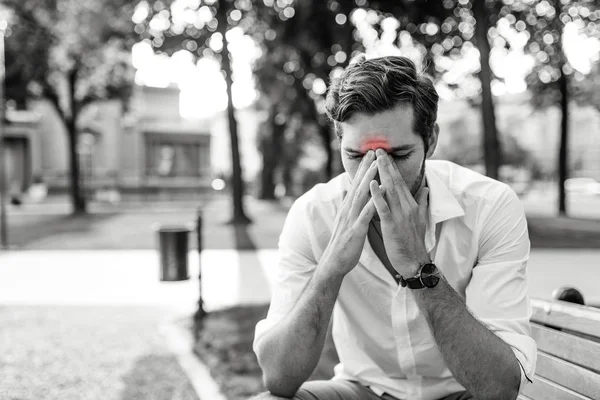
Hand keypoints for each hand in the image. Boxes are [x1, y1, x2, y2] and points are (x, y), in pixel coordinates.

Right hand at [321, 150, 378, 277]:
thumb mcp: (345, 221)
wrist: (334, 262)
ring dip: (369, 179)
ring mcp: (351, 218)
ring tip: (378, 165)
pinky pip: (366, 214)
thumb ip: (348, 206)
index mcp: (348, 207)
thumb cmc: (343, 243)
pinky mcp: (356, 229)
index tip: (371, 154)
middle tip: (373, 151)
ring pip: (361, 195)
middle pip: (358, 185)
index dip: (363, 169)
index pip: (356, 184)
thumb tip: (347, 192)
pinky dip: (374, 202)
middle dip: (366, 167)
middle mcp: (348, 209)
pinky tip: (381, 193)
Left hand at [370, 149, 429, 276]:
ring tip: (375, 159)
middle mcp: (407, 207)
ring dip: (382, 173)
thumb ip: (422, 203)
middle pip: (395, 181)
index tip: (385, 153)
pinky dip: (378, 195)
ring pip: (390, 190)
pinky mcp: (392, 225)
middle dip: (386, 164)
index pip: (400, 182)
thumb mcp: (421, 219)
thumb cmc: (414, 242)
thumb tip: (426, 189)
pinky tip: (372, 184)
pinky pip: (383, 208)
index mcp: (411, 205)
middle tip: (378, 148)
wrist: (414, 262)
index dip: (392, 167)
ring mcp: (400, 215)